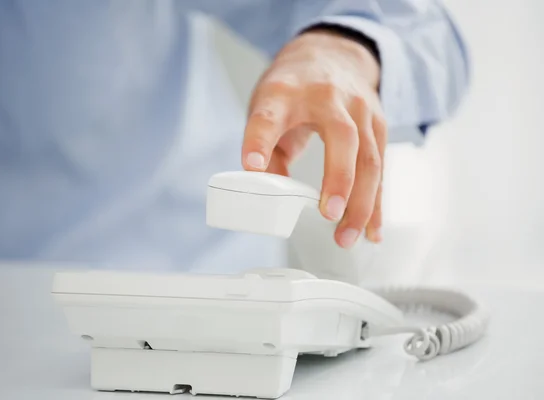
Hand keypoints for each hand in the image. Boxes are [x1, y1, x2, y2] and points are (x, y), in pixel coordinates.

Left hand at [241, 29, 386, 247]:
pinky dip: (377, 202)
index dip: (260, 140)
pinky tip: (372, 230)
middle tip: (329, 215)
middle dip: (339, 179)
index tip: (252, 165)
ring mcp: (360, 110)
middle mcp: (328, 97)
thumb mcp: (266, 107)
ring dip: (362, 203)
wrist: (332, 54)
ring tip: (347, 236)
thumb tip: (270, 193)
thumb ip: (267, 148)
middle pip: (342, 137)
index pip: (270, 116)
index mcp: (287, 92)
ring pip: (370, 157)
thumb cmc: (292, 89)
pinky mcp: (379, 125)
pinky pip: (381, 168)